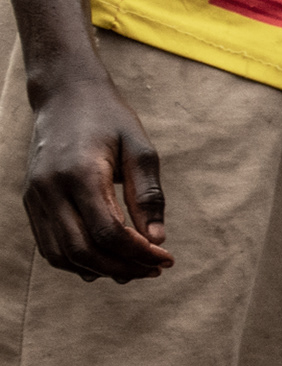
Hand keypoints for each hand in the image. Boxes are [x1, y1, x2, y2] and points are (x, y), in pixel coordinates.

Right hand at [20, 61, 170, 280]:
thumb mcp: (141, 149)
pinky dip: (76, 261)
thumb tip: (156, 240)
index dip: (140, 254)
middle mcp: (50, 188)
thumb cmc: (109, 119)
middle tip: (154, 269)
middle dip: (123, 268)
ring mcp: (35, 196)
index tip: (166, 259)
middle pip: (84, 250)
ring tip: (133, 268)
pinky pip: (48, 245)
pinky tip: (105, 261)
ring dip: (100, 270)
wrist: (64, 95)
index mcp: (81, 174)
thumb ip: (148, 195)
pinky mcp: (30, 200)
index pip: (109, 232)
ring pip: (61, 255)